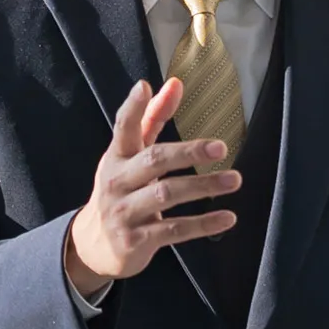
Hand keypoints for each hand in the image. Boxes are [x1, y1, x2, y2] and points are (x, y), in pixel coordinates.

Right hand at [64, 78, 241, 297]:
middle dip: (188, 153)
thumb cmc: (122, 190)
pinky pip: (174, 230)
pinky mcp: (135, 240)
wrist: (94, 245)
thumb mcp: (131, 156)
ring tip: (234, 180)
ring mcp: (124, 212)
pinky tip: (228, 217)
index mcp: (116, 157)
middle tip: (221, 148)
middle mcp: (117, 182)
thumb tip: (175, 83)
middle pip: (154, 160)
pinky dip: (203, 224)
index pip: (123, 128)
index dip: (132, 107)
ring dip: (203, 187)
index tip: (144, 86)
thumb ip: (152, 119)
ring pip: (167, 194)